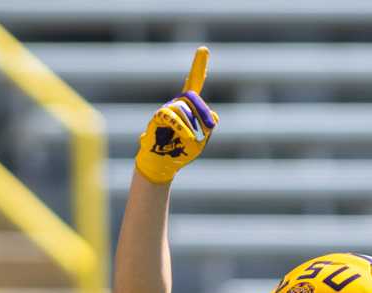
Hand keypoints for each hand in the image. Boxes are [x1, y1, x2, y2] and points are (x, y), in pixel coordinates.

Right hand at [135, 47, 216, 184]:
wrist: (162, 165)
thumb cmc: (181, 152)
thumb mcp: (201, 141)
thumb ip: (208, 127)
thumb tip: (213, 116)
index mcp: (188, 107)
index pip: (194, 83)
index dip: (198, 67)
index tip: (203, 50)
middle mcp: (176, 104)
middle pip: (192, 97)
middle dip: (202, 111)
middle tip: (209, 126)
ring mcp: (167, 109)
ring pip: (184, 108)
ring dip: (192, 123)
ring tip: (193, 139)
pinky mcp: (158, 118)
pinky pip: (171, 116)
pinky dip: (183, 127)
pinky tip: (190, 137)